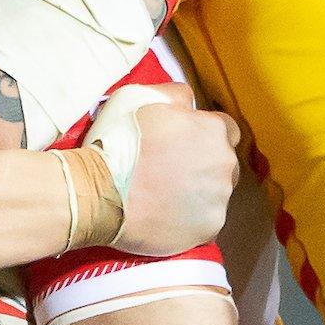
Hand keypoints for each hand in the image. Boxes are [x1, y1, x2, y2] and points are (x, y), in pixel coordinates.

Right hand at [86, 83, 239, 255]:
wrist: (98, 191)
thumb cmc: (117, 141)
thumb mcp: (140, 97)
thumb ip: (174, 94)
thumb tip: (188, 99)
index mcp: (212, 130)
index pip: (226, 130)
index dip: (203, 136)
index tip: (184, 144)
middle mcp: (224, 164)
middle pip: (224, 164)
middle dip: (203, 166)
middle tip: (169, 171)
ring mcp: (218, 199)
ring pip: (215, 194)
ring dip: (197, 194)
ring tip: (163, 195)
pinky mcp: (208, 230)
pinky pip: (205, 222)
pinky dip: (189, 220)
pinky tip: (164, 215)